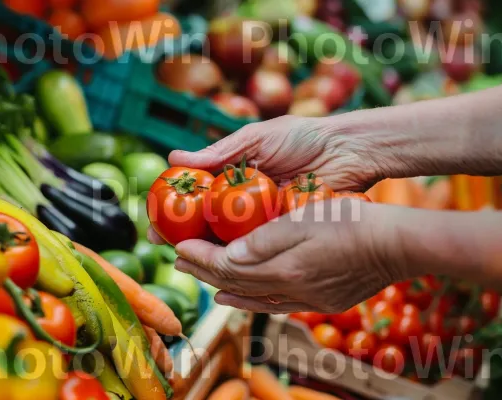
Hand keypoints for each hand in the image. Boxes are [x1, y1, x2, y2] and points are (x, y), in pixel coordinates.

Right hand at [148, 114, 383, 244]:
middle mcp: (244, 201)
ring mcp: (263, 219)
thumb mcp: (257, 139)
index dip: (173, 212)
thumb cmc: (302, 137)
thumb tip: (173, 157)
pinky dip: (244, 258)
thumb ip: (220, 152)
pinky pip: (259, 247)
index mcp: (233, 177)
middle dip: (185, 240)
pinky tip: (228, 270)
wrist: (348, 151)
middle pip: (207, 225)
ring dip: (210, 254)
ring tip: (190, 266)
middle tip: (168, 253)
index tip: (154, 226)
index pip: (195, 197)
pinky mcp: (284, 232)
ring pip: (231, 241)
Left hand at [171, 201, 408, 313]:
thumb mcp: (304, 220)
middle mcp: (292, 290)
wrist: (395, 245)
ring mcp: (306, 299)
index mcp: (285, 269)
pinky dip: (251, 301)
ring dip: (225, 289)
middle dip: (205, 272)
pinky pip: (274, 305)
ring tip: (203, 283)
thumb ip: (264, 240)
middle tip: (179, 261)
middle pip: (237, 284)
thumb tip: (228, 256)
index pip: (230, 267)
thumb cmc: (351, 222)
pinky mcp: (319, 300)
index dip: (201, 257)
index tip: (179, 247)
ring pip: (253, 298)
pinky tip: (238, 298)